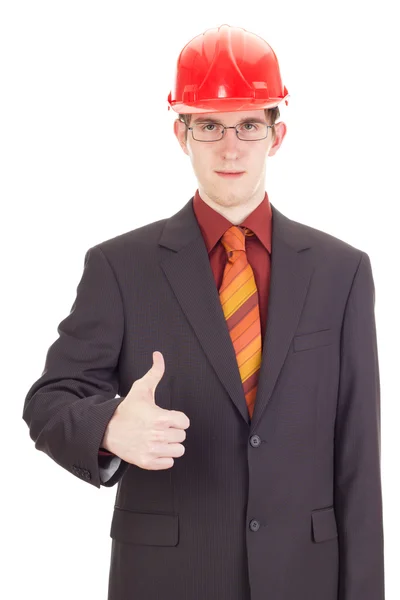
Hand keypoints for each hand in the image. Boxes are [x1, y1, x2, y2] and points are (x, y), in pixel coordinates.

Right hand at [101, 351, 189, 469]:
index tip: (167, 418)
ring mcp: (152, 450)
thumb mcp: (141, 389)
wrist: (107, 429)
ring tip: (159, 438)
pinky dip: (164, 457)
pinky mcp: (147, 462)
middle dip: (173, 431)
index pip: (185, 422)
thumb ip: (155, 372)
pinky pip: (169, 463)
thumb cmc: (127, 410)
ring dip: (171, 445)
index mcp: (160, 418)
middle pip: (182, 436)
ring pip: (178, 450)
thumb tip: (158, 355)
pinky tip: (155, 448)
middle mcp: (158, 435)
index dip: (177, 419)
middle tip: (160, 428)